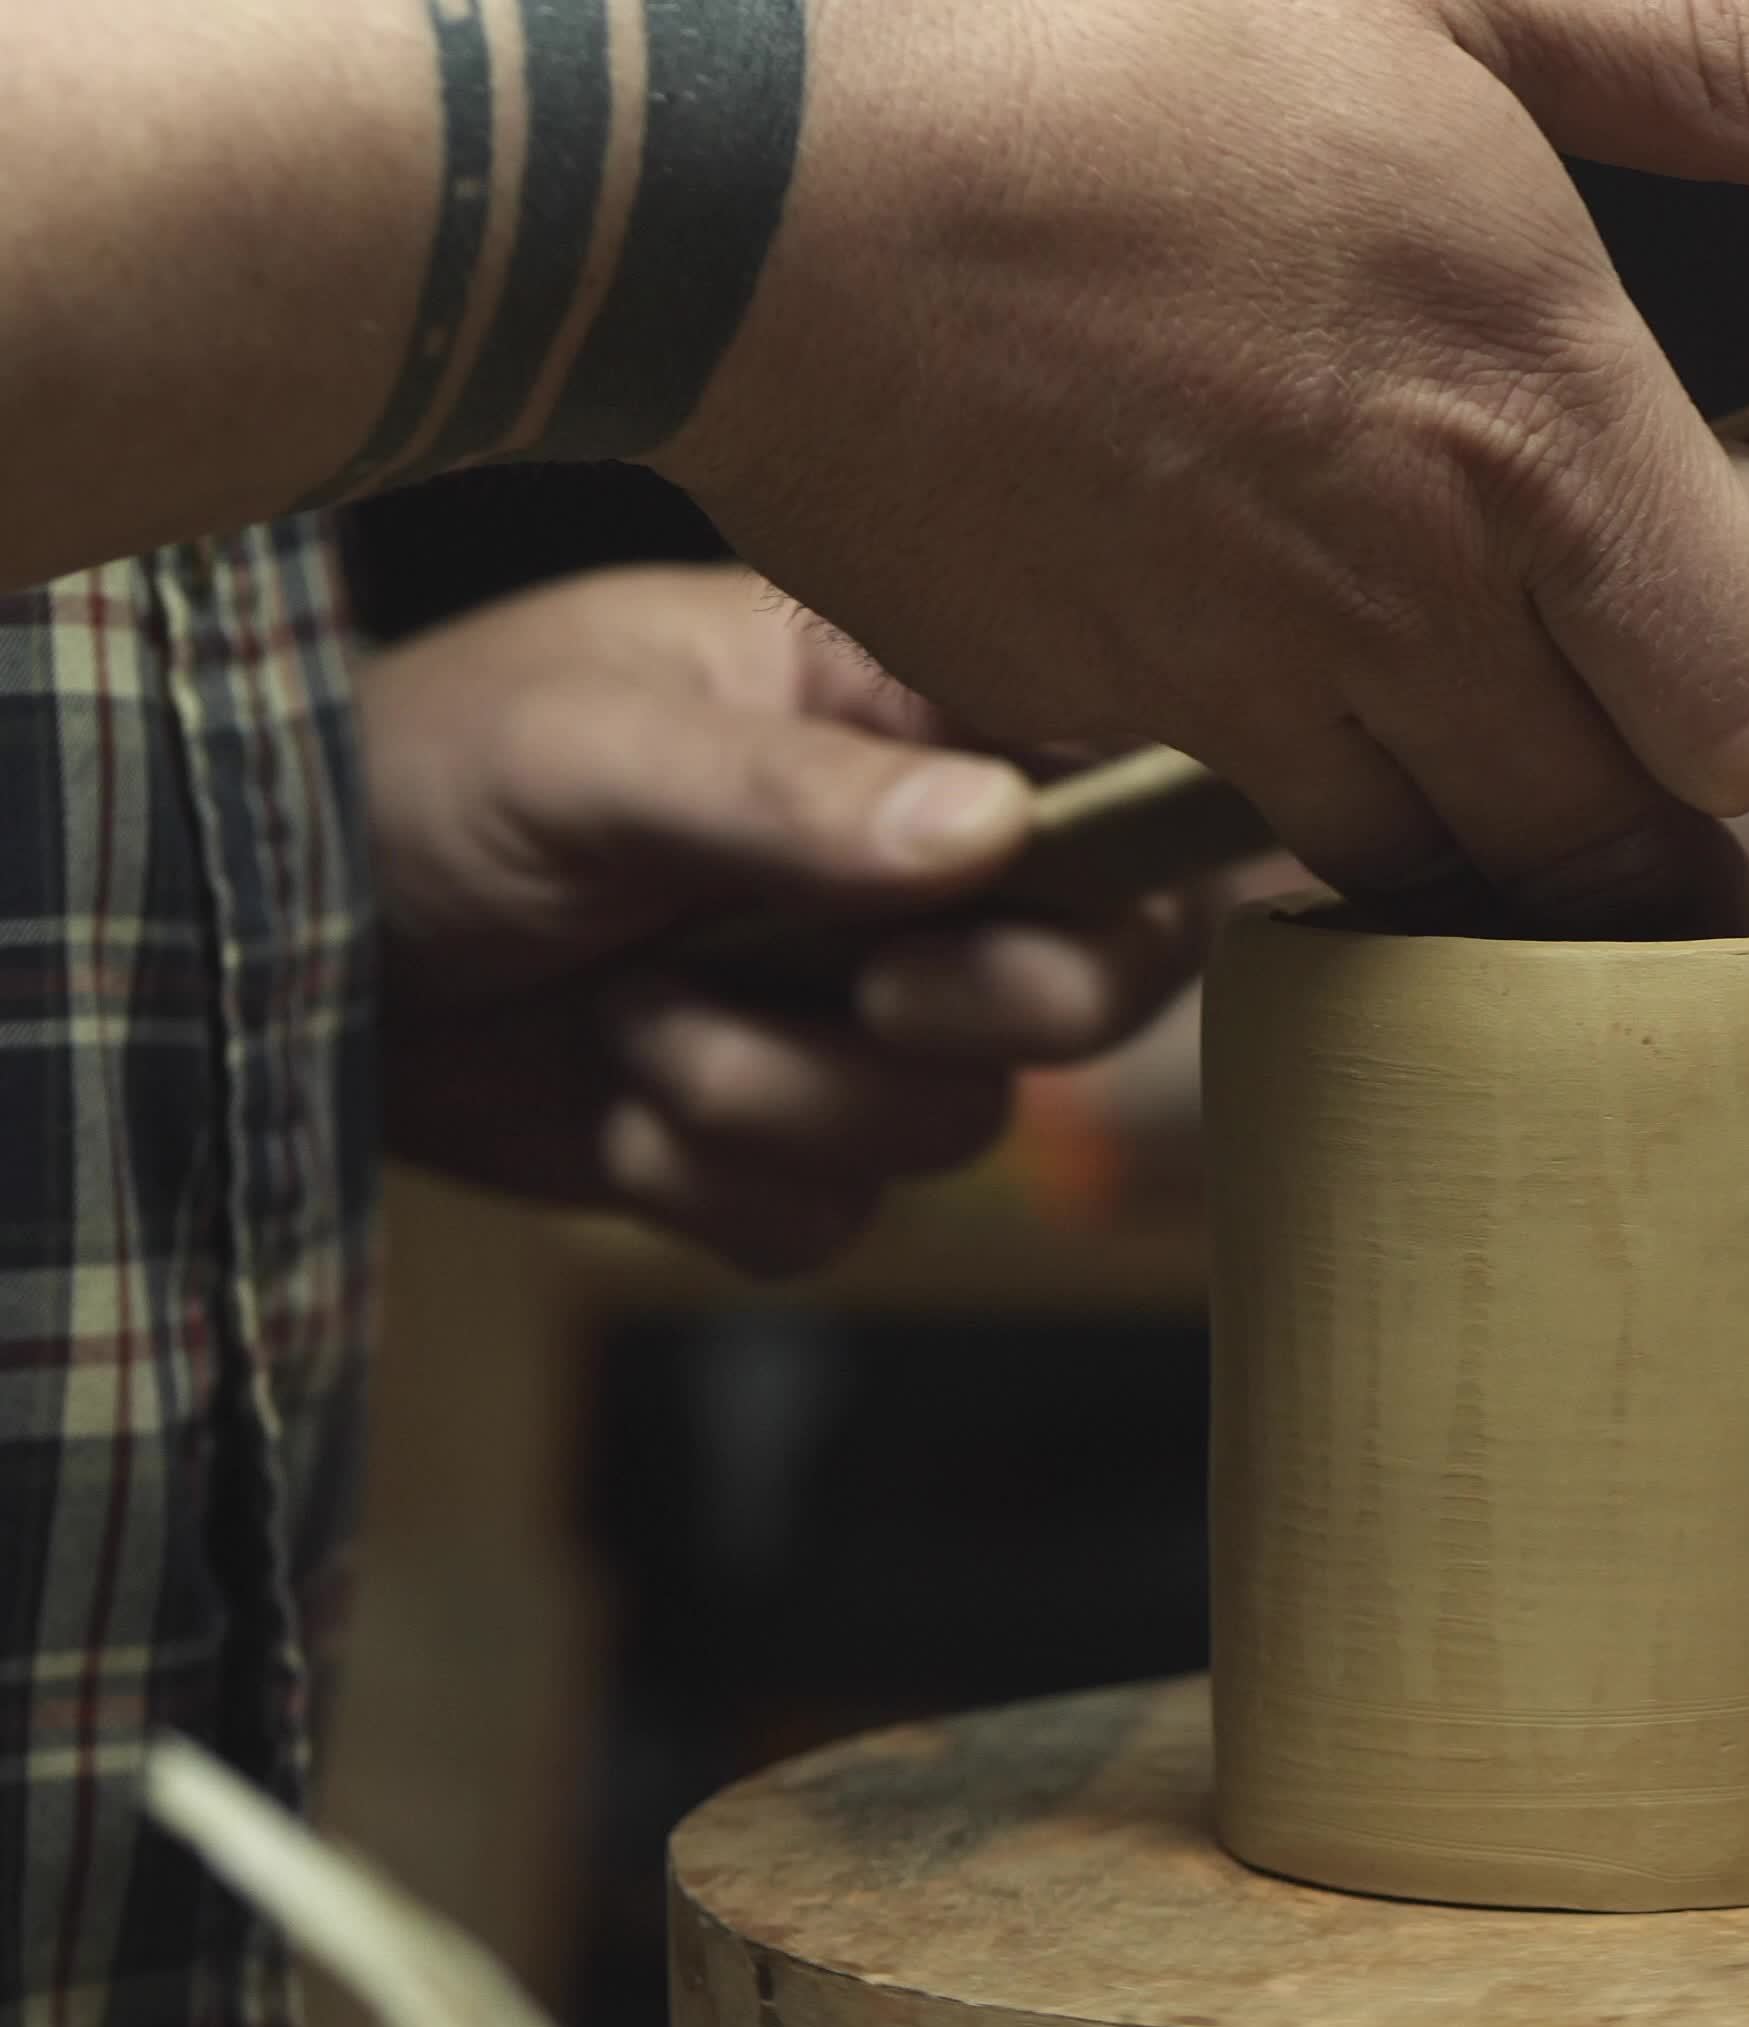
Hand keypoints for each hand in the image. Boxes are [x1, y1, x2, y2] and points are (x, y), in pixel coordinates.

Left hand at [366, 565, 1202, 1272]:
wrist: (261, 940)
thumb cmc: (423, 771)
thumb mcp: (589, 751)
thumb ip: (789, 794)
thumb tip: (994, 828)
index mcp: (909, 716)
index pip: (1118, 793)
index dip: (1109, 877)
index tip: (981, 899)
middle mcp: (917, 866)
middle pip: (1093, 984)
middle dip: (979, 1017)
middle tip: (864, 988)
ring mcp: (853, 1013)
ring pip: (956, 1123)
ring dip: (782, 1097)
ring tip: (632, 1017)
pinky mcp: (775, 1146)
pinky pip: (833, 1220)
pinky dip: (712, 1183)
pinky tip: (610, 1097)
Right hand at [654, 0, 1748, 938]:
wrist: (714, 153)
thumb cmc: (1079, 19)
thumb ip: (1705, 49)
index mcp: (1534, 429)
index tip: (1733, 581)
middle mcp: (1408, 602)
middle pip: (1605, 844)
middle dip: (1651, 821)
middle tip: (1645, 748)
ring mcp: (1231, 685)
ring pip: (1422, 869)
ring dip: (1478, 836)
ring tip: (1482, 743)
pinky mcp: (1073, 713)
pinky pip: (1228, 813)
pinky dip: (1280, 782)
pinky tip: (1255, 655)